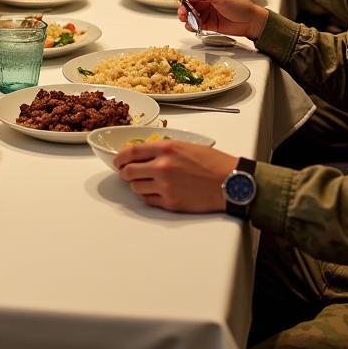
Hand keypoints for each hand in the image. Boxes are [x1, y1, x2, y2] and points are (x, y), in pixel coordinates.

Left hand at [115, 140, 238, 212]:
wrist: (230, 182)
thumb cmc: (213, 163)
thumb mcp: (186, 145)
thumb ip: (164, 149)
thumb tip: (146, 154)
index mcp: (166, 149)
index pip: (131, 152)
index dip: (120, 157)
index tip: (118, 160)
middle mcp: (162, 167)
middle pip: (129, 172)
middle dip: (125, 172)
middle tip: (127, 173)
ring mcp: (165, 186)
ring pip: (136, 188)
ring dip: (137, 185)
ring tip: (145, 182)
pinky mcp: (170, 203)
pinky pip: (148, 201)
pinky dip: (149, 196)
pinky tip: (156, 192)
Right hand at [179, 0, 267, 39]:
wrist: (251, 22)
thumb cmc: (240, 6)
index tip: (184, 2)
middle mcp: (207, 0)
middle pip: (190, 4)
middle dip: (184, 9)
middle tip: (183, 14)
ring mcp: (207, 12)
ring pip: (191, 14)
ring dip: (186, 18)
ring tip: (188, 21)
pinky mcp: (208, 23)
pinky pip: (196, 24)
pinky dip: (192, 26)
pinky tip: (192, 27)